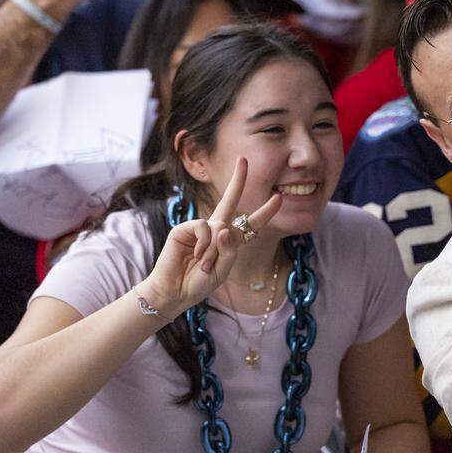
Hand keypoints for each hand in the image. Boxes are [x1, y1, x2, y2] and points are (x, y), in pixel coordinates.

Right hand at [138, 158, 282, 316]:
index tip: (278, 198)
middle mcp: (215, 230)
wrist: (173, 292)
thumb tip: (225, 228)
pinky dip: (204, 243)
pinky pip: (204, 227)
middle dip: (238, 181)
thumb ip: (229, 251)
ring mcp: (199, 228)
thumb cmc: (198, 283)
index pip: (249, 225)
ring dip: (214, 249)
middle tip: (244, 160)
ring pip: (220, 225)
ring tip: (203, 264)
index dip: (264, 213)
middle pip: (230, 200)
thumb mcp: (222, 271)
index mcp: (228, 241)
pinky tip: (195, 256)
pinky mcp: (183, 228)